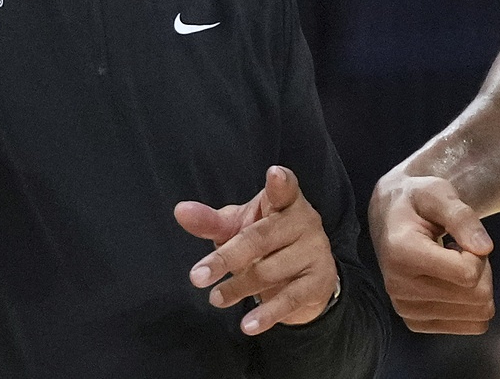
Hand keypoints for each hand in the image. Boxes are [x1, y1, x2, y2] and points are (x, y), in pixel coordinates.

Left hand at [176, 166, 339, 334]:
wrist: (305, 276)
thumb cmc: (267, 242)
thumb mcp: (239, 228)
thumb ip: (211, 221)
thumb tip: (180, 211)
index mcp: (285, 202)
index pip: (285, 189)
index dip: (280, 183)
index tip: (274, 174)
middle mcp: (305, 222)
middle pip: (261, 237)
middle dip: (227, 257)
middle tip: (196, 276)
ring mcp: (315, 251)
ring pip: (270, 270)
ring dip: (238, 287)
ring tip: (215, 298)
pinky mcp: (319, 281)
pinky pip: (290, 299)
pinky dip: (267, 314)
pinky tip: (248, 325)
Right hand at [368, 173, 494, 334]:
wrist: (391, 217)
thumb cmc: (418, 201)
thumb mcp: (439, 193)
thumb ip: (462, 217)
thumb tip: (485, 249)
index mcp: (402, 253)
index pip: (468, 273)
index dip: (477, 252)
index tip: (461, 237)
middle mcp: (398, 287)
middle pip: (476, 296)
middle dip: (481, 269)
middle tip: (462, 249)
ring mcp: (406, 309)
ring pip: (477, 315)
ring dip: (476, 286)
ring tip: (454, 263)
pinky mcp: (415, 322)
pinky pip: (469, 325)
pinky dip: (469, 302)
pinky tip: (450, 281)